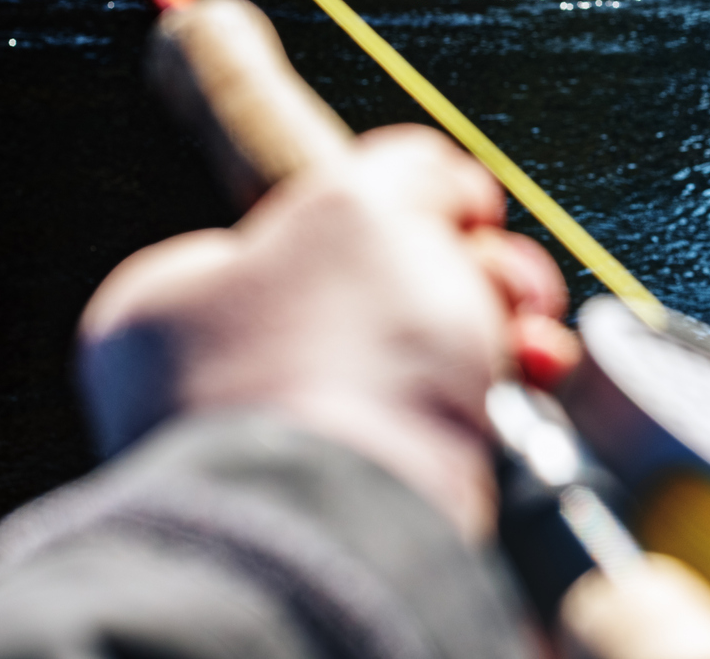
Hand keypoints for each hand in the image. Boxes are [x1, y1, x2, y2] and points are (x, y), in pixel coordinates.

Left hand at [75, 124, 580, 540]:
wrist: (358, 537)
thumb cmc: (336, 371)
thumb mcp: (366, 205)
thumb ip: (404, 171)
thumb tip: (444, 185)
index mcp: (177, 309)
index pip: (298, 226)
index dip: (395, 207)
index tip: (456, 213)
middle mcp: (223, 388)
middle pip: (379, 290)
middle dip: (468, 274)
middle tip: (500, 282)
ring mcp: (296, 457)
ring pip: (425, 362)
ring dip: (499, 334)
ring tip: (528, 344)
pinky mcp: (370, 512)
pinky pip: (450, 435)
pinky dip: (505, 406)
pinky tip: (531, 389)